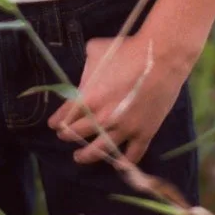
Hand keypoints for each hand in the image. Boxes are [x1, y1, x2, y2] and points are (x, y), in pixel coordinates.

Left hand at [47, 33, 187, 165]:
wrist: (160, 57)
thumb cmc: (127, 50)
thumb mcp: (97, 50)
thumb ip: (87, 67)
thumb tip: (86, 74)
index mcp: (89, 98)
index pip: (65, 116)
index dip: (57, 121)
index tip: (53, 124)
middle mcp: (103, 119)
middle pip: (79, 134)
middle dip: (68, 136)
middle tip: (64, 136)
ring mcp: (124, 129)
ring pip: (101, 151)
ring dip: (87, 156)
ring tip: (79, 157)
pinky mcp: (144, 133)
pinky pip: (132, 155)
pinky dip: (124, 162)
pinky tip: (118, 163)